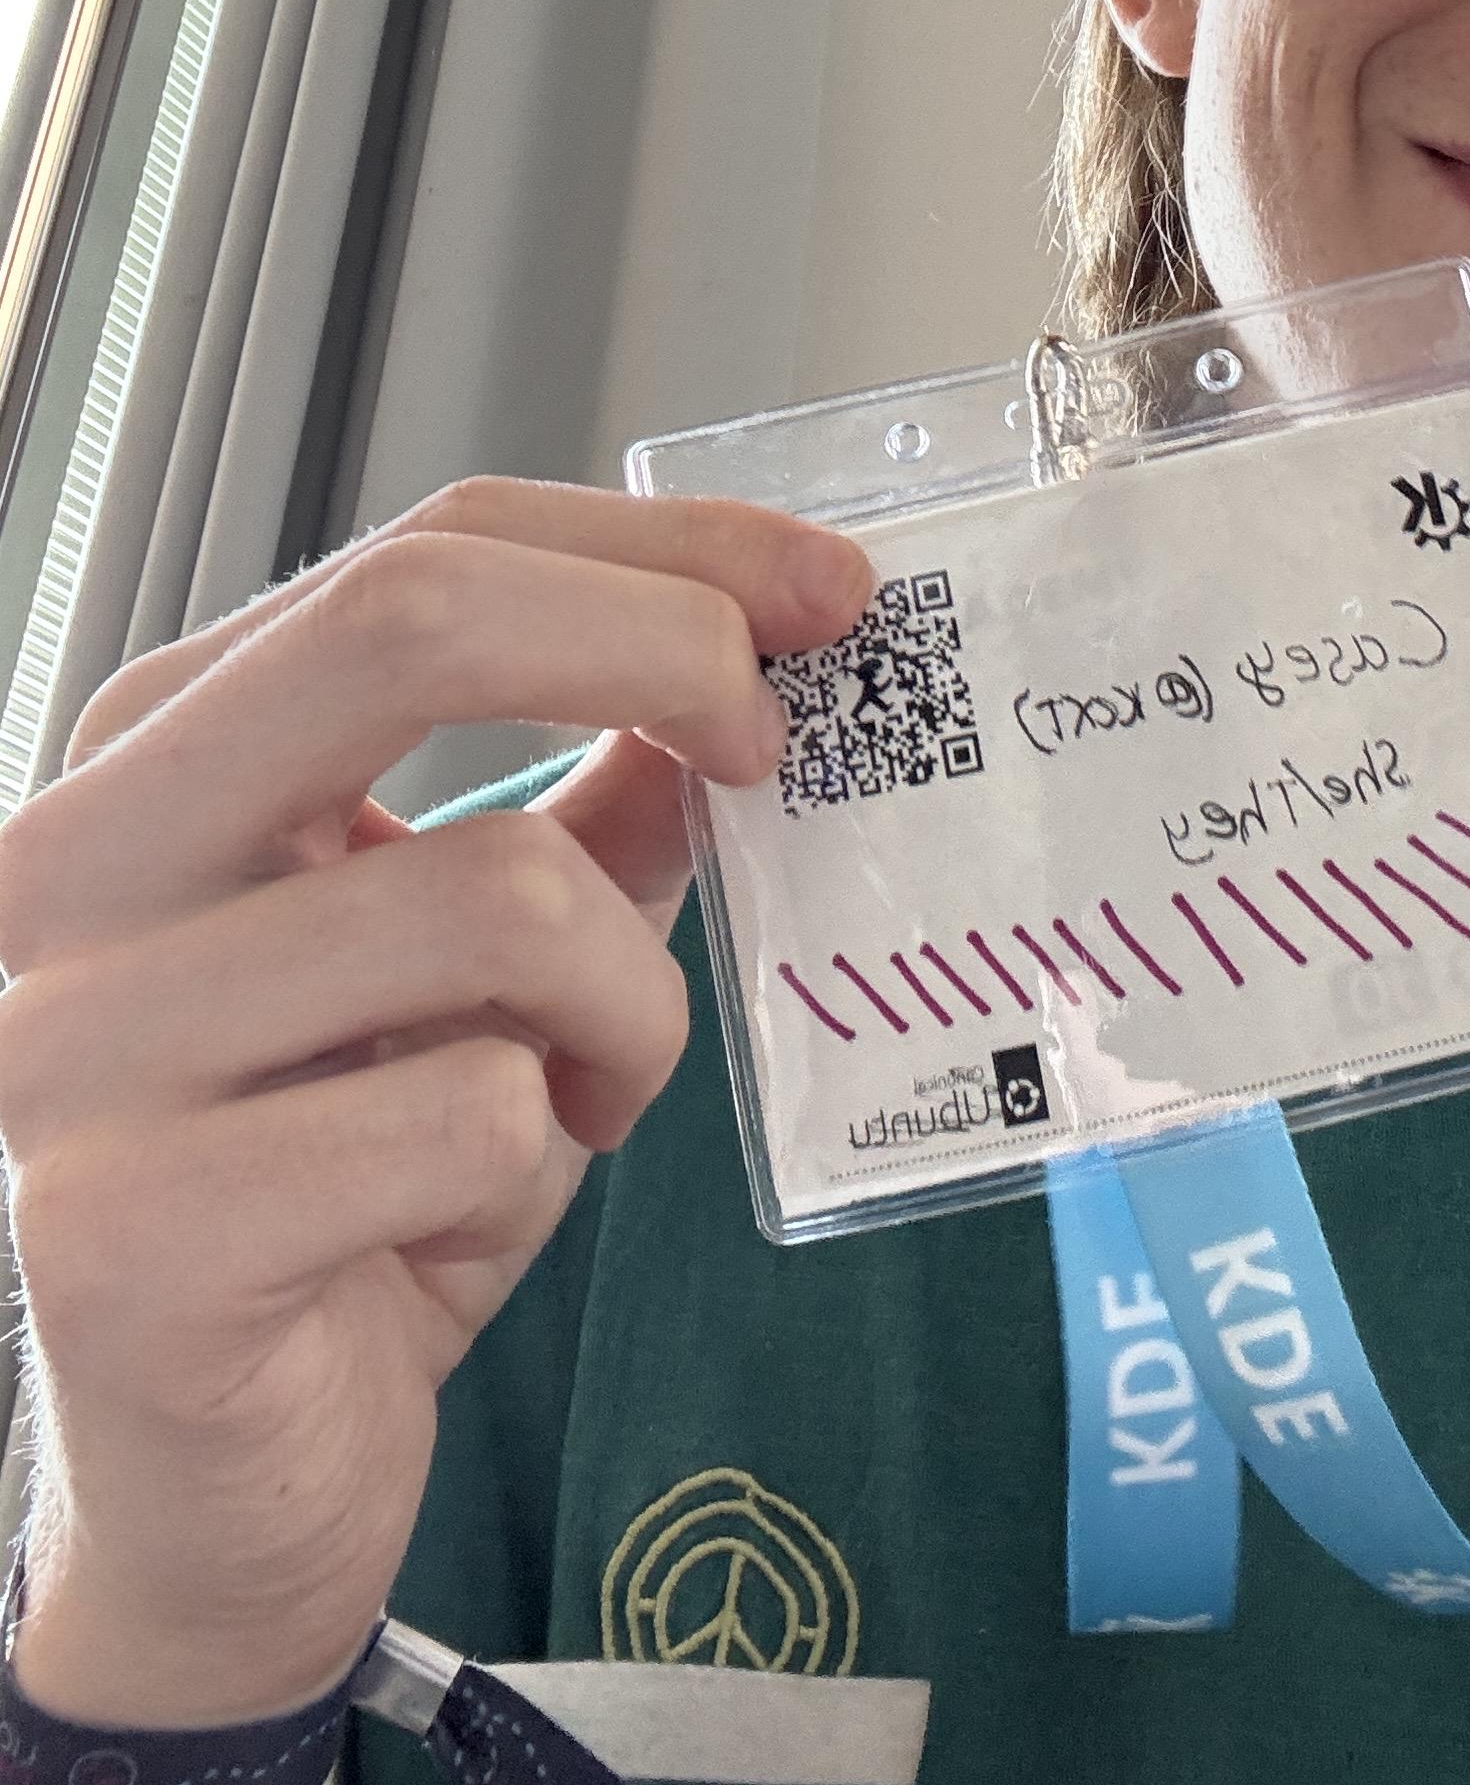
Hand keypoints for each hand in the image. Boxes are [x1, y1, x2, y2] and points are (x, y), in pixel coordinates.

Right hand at [0, 478, 872, 1726]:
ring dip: (627, 1000)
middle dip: (662, 644)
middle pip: (411, 621)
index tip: (823, 590)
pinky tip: (483, 1199)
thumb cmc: (358, 1185)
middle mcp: (78, 859)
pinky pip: (468, 1112)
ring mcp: (74, 1043)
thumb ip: (596, 802)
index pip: (427, 552)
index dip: (656, 548)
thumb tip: (756, 654)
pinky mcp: (126, 1232)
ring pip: (498, 891)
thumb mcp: (495, 957)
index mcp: (156, 752)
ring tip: (590, 1084)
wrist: (221, 1493)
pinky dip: (545, 1146)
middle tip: (772, 746)